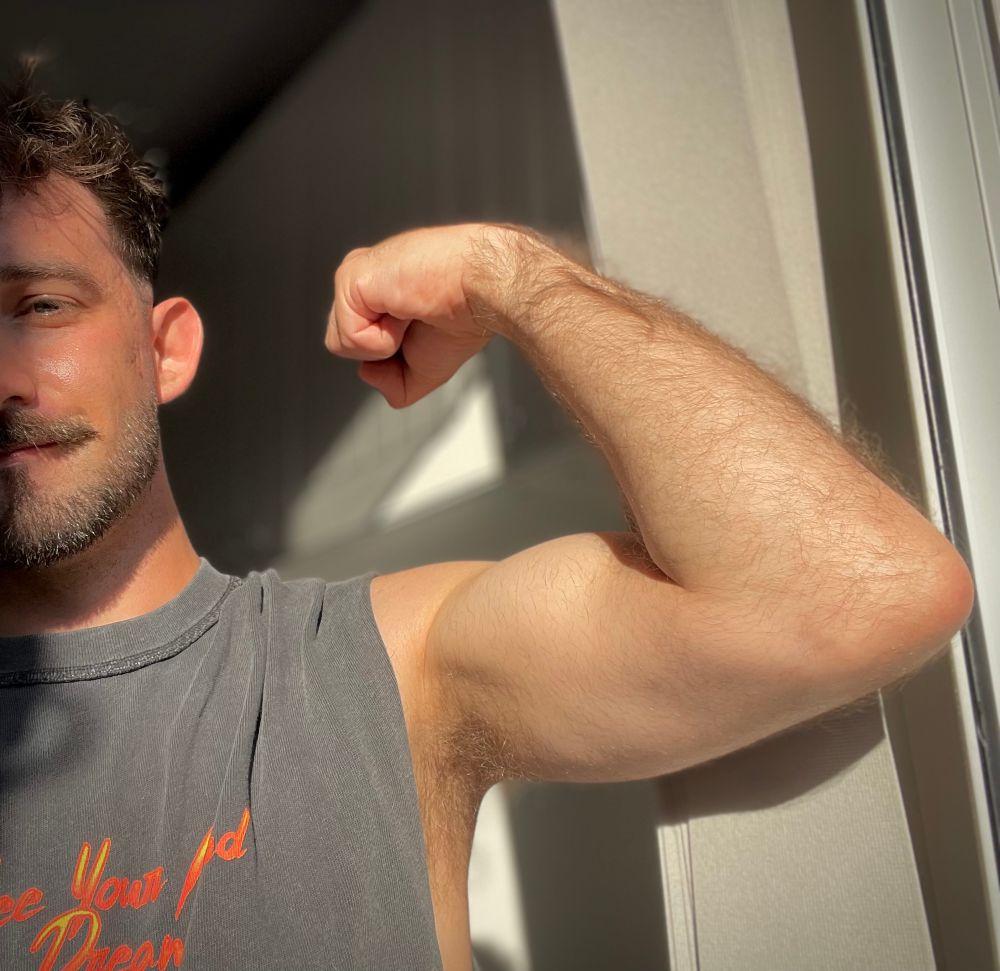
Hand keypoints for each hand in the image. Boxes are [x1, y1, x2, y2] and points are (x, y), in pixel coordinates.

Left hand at [325, 224, 506, 407]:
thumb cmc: (466, 315)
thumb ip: (395, 384)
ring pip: (342, 343)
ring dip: (384, 343)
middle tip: (417, 321)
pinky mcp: (351, 279)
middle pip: (343, 343)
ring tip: (410, 313)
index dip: (389, 352)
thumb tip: (367, 373)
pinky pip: (349, 338)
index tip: (424, 325)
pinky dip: (382, 339)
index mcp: (381, 290)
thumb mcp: (428, 368)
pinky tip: (404, 311)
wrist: (483, 290)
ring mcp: (355, 276)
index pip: (357, 338)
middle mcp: (365, 279)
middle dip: (383, 351)